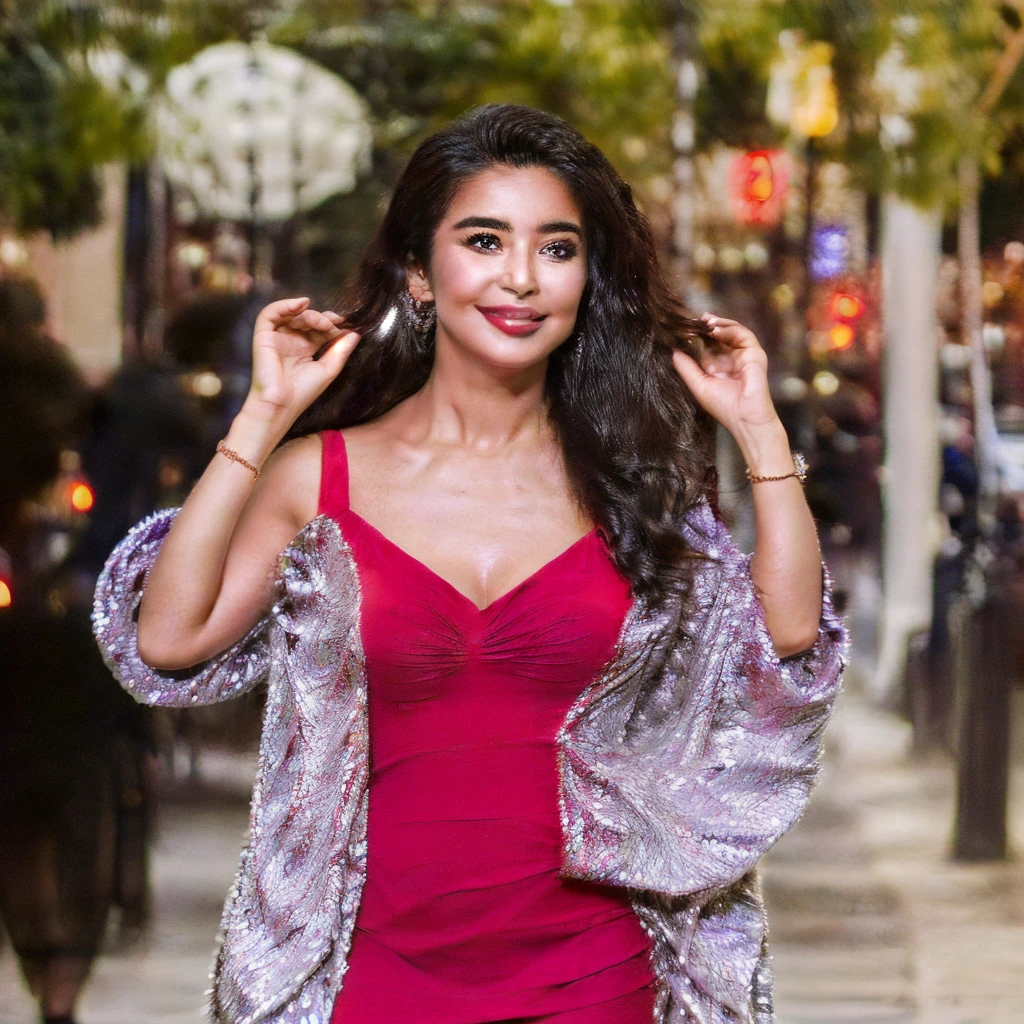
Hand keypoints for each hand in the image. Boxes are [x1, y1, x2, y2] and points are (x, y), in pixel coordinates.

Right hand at [244, 297, 360, 423]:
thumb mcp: (329, 369)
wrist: (280, 405)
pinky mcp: (263, 336)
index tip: (346, 324)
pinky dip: (285, 305)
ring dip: (309, 314)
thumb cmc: (303, 392)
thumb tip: (355, 333)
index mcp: (305, 349)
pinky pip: (271, 313)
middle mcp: (291, 341)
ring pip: (292, 315)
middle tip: (334, 324)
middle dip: (323, 318)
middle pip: (307, 319)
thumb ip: (341, 350)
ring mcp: (277, 337)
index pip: (319, 329)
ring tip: (321, 322)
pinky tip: (302, 304)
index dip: (332, 324)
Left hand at [671, 313, 780, 438]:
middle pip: (719, 335)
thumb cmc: (723, 407)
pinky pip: (743, 335)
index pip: (707, 344)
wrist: (744, 419)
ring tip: (704, 321)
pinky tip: (715, 329)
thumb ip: (686, 368)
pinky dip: (729, 329)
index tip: (683, 328)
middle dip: (707, 325)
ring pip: (732, 331)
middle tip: (694, 319)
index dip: (697, 335)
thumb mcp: (698, 384)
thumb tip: (673, 351)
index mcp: (718, 366)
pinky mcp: (755, 354)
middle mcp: (731, 358)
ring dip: (718, 323)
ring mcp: (743, 355)